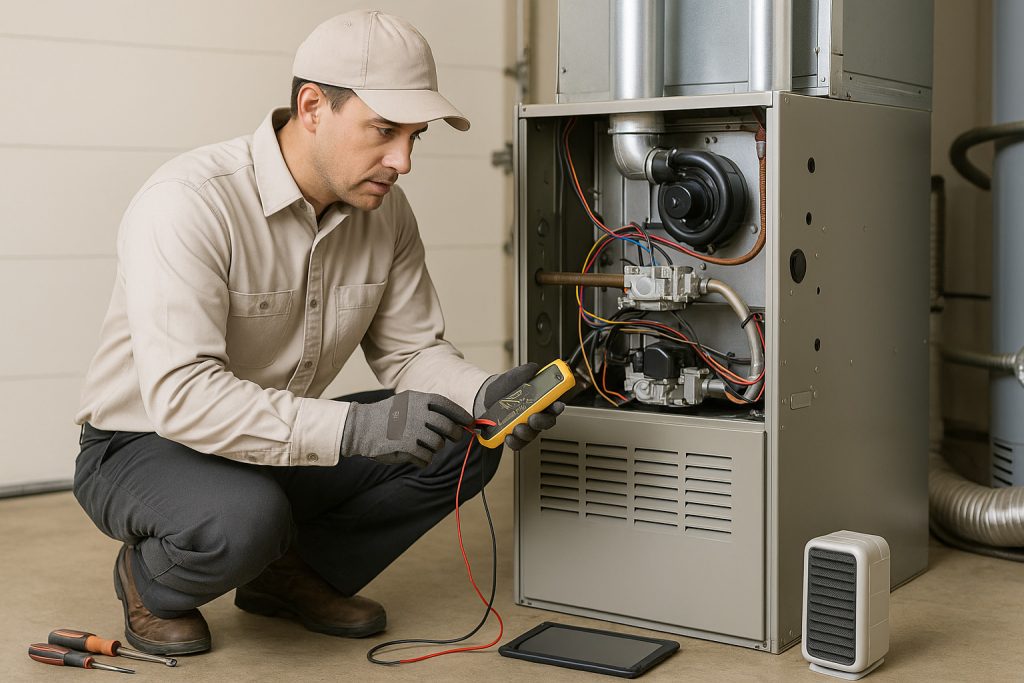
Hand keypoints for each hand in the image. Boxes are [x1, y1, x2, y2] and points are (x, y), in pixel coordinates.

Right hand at [341, 391, 472, 466]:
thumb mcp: (406, 403)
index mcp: (418, 399)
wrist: (359, 427)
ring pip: (438, 444)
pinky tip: (417, 458)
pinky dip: (424, 460)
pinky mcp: (407, 446)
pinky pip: (426, 458)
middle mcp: (418, 412)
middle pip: (448, 427)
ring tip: (423, 446)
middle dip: (455, 434)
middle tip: (454, 437)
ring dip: (434, 448)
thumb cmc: (387, 416)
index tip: (470, 422)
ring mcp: (413, 429)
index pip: (447, 406)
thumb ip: (427, 409)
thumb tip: (456, 421)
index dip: (461, 415)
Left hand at [474, 363, 565, 450]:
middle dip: (542, 422)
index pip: (554, 405)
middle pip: (546, 422)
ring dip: (526, 433)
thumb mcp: (512, 376)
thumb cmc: (501, 388)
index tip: (556, 406)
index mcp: (539, 400)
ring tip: (516, 427)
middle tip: (533, 418)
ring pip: (532, 434)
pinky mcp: (514, 436)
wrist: (482, 399)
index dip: (557, 407)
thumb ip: (524, 372)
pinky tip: (508, 436)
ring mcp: (525, 427)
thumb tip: (535, 368)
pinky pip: (518, 443)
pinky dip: (514, 441)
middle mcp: (534, 415)